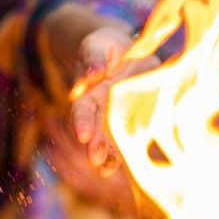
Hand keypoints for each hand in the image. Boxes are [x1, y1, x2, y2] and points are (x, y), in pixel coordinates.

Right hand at [68, 25, 159, 177]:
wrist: (124, 53)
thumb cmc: (105, 48)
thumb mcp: (96, 47)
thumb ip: (94, 60)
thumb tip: (95, 73)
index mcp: (88, 96)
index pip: (82, 112)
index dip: (81, 123)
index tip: (82, 135)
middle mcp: (100, 114)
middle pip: (96, 135)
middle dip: (95, 148)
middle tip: (96, 161)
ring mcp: (118, 121)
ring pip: (113, 144)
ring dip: (111, 159)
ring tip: (107, 171)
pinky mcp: (137, 123)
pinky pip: (135, 140)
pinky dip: (134, 153)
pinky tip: (137, 165)